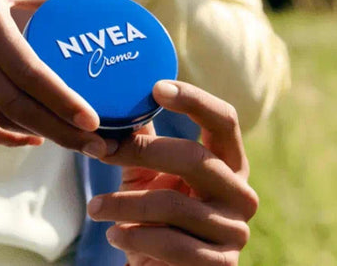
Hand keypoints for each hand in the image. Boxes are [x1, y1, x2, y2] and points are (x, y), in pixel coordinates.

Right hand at [0, 0, 114, 156]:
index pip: (31, 74)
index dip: (64, 101)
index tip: (94, 121)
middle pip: (21, 108)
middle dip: (63, 132)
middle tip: (99, 147)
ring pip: (2, 120)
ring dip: (40, 135)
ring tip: (75, 143)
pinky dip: (4, 136)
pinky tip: (32, 138)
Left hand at [88, 81, 257, 264]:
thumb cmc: (155, 211)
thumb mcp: (149, 170)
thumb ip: (142, 138)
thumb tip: (116, 99)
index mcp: (228, 160)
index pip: (224, 119)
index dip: (193, 99)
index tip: (156, 88)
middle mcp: (240, 191)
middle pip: (194, 156)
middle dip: (141, 152)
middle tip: (101, 151)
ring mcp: (234, 230)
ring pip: (172, 205)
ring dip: (123, 205)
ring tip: (96, 207)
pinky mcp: (221, 265)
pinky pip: (171, 245)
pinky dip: (134, 238)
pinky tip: (115, 235)